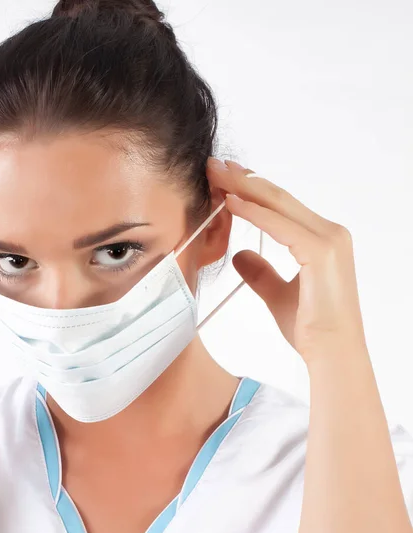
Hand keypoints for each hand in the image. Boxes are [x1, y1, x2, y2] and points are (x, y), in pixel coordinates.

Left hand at [207, 158, 366, 363]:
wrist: (331, 353)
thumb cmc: (311, 327)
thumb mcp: (276, 293)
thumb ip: (261, 272)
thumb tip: (240, 255)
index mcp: (321, 239)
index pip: (280, 206)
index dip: (250, 189)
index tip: (224, 178)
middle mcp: (329, 232)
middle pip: (278, 197)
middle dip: (243, 179)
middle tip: (215, 165)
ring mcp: (328, 239)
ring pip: (278, 204)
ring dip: (244, 187)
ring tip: (216, 174)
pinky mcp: (321, 252)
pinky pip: (280, 225)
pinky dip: (253, 212)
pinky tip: (230, 203)